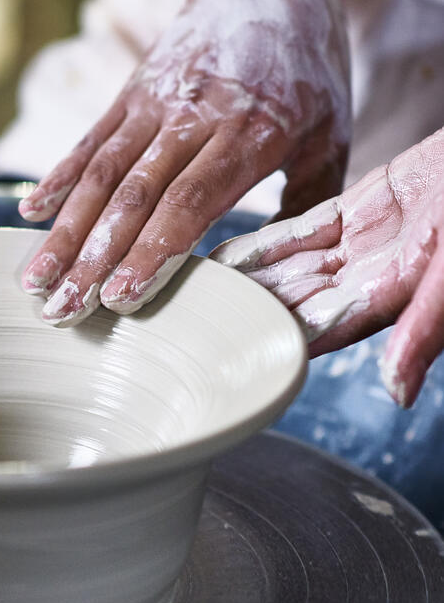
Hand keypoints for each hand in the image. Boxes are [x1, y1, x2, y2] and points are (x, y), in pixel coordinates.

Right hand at [17, 0, 349, 325]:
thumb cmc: (307, 69)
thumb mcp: (332, 132)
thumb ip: (309, 202)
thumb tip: (285, 273)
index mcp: (249, 135)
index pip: (189, 203)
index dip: (150, 252)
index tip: (117, 299)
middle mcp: (193, 117)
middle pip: (134, 198)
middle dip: (92, 259)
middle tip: (60, 311)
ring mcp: (155, 102)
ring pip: (101, 174)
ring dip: (64, 231)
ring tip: (34, 281)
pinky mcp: (132, 92)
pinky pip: (91, 140)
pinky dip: (58, 178)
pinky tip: (29, 213)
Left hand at [211, 127, 443, 407]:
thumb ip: (426, 328)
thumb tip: (397, 394)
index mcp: (389, 303)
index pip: (312, 334)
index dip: (266, 345)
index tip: (218, 359)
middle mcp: (368, 281)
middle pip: (289, 305)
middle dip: (240, 316)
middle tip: (184, 326)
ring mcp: (362, 246)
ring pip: (288, 269)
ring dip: (243, 281)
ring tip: (194, 293)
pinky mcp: (360, 208)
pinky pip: (302, 230)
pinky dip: (264, 242)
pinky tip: (226, 254)